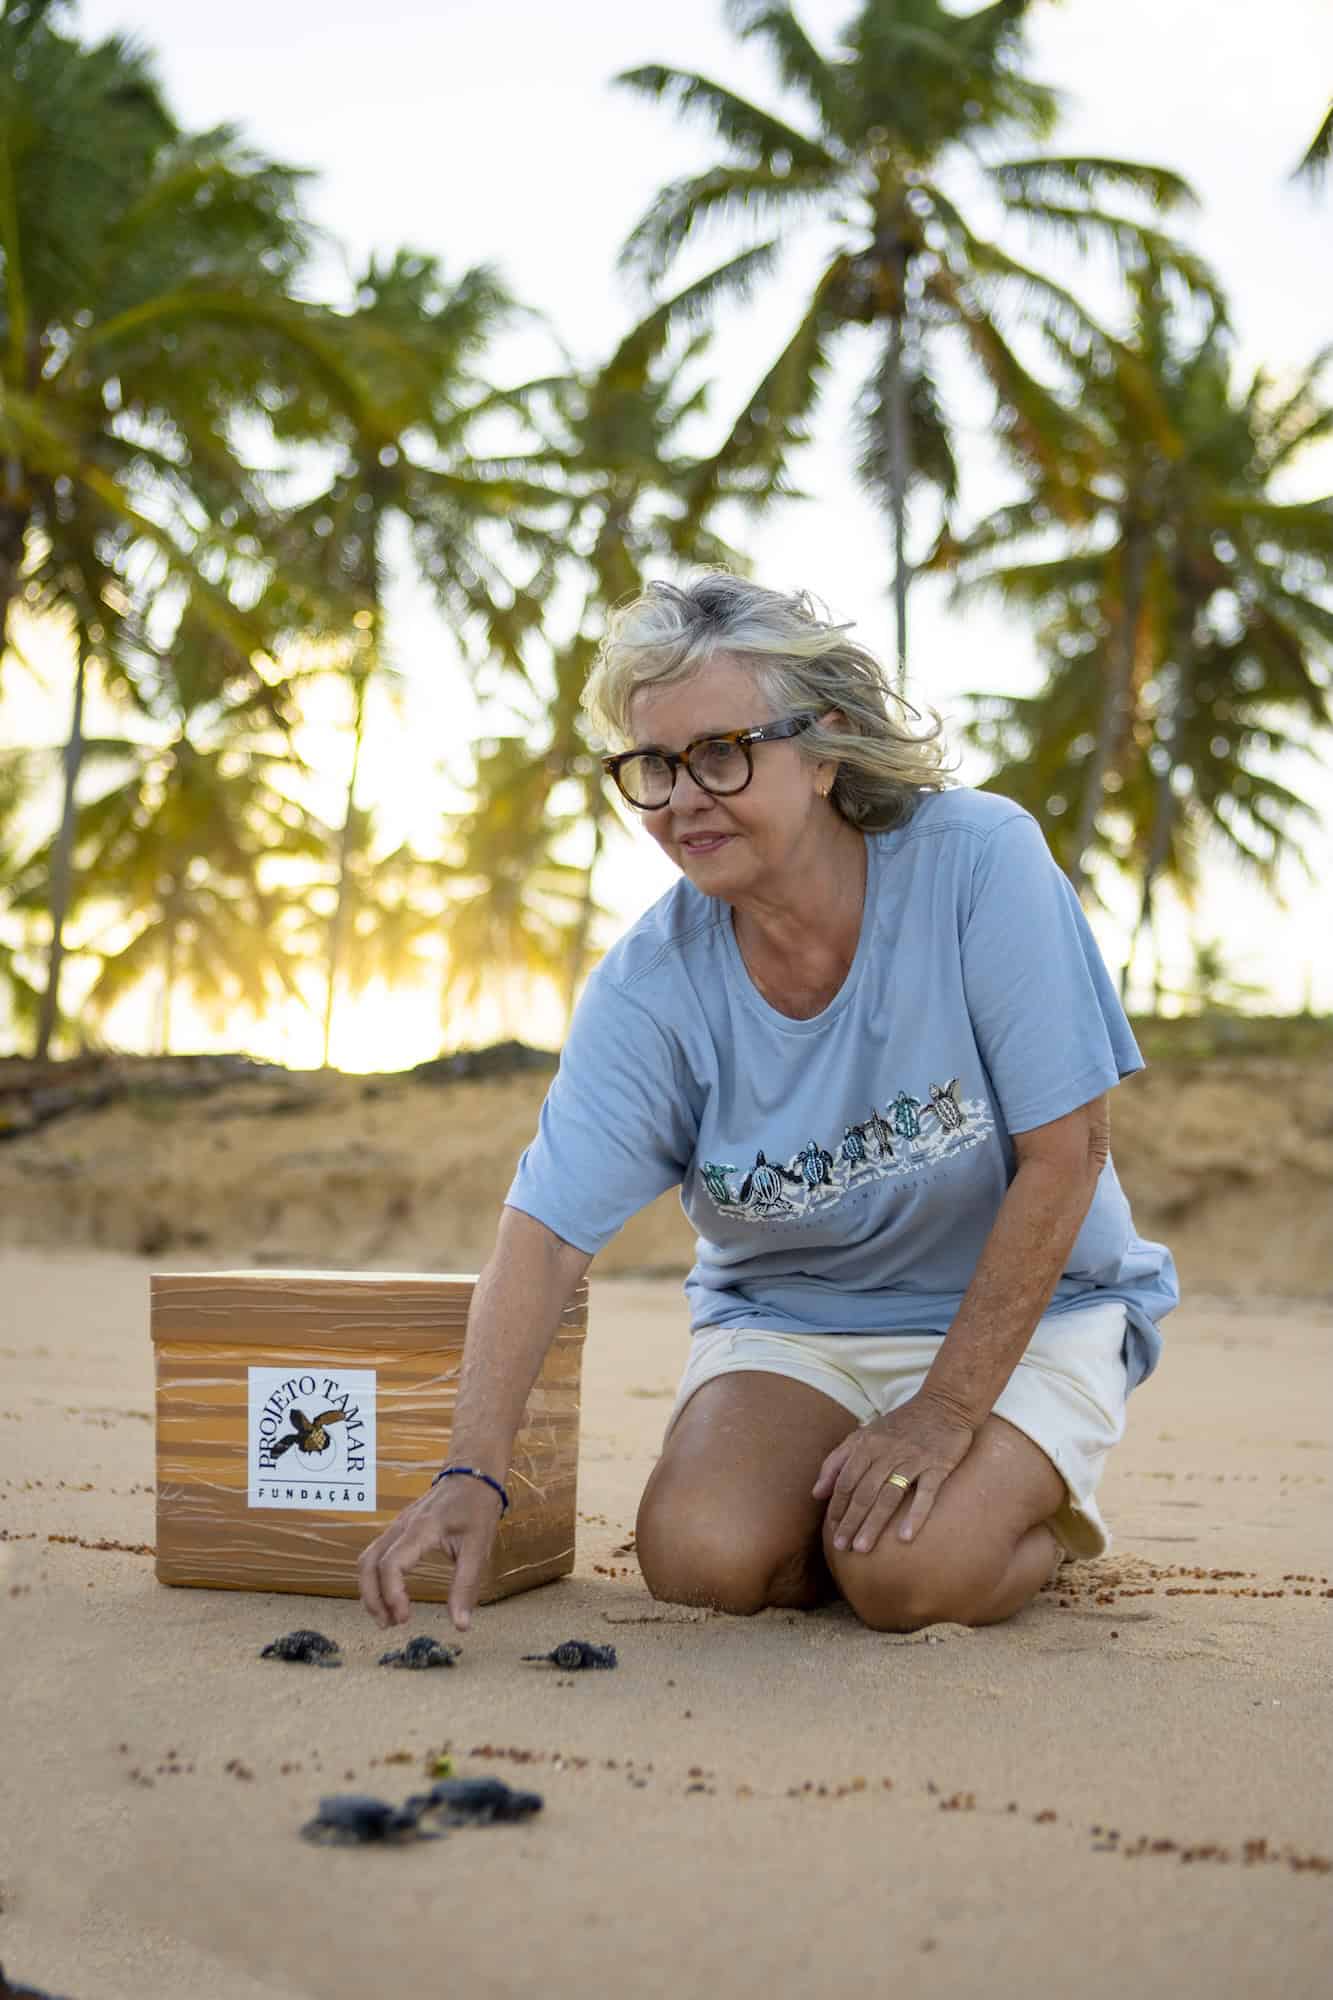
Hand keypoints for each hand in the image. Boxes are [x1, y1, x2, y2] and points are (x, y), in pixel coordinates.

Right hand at [357, 1473, 502, 1631]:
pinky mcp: (398, 1529)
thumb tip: (460, 1626)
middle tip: (389, 1624)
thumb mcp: (478, 1546)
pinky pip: (375, 1555)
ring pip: (367, 1559)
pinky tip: (389, 1596)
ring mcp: (396, 1526)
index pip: (390, 1564)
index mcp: (421, 1529)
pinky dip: (375, 1579)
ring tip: (386, 1617)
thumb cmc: (477, 1507)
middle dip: (372, 1598)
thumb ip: (466, 1586)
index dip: (391, 1595)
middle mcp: (401, 1526)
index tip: (405, 1618)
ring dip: (370, 1591)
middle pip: (368, 1563)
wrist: (472, 1473)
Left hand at [812, 1392, 975, 1553]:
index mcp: (867, 1445)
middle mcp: (887, 1453)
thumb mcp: (865, 1435)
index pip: (846, 1481)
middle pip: (864, 1492)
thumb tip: (816, 1493)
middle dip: (850, 1521)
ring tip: (862, 1547)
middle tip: (841, 1547)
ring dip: (874, 1523)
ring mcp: (912, 1459)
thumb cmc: (901, 1424)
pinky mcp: (937, 1466)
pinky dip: (915, 1515)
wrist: (944, 1404)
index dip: (837, 1507)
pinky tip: (904, 1537)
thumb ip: (838, 1461)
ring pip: (888, 1495)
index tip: (831, 1531)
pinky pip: (925, 1493)